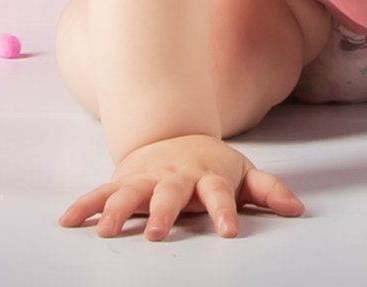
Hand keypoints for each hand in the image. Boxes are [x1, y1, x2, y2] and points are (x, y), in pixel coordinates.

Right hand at [59, 133, 303, 239]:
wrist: (171, 133)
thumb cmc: (210, 163)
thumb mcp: (242, 172)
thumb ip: (268, 190)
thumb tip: (298, 209)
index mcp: (207, 176)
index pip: (220, 194)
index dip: (226, 212)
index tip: (229, 232)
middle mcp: (175, 177)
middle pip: (169, 194)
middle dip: (162, 212)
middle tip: (156, 233)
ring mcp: (147, 178)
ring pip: (130, 192)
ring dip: (117, 209)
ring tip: (106, 229)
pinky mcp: (123, 180)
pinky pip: (100, 192)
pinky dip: (84, 205)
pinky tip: (68, 220)